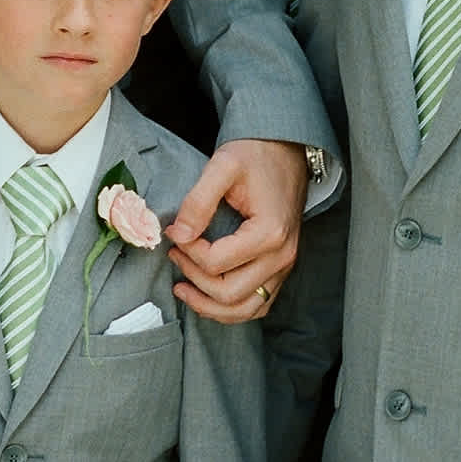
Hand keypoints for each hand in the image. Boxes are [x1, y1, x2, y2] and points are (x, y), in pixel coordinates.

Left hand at [166, 137, 304, 321]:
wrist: (285, 152)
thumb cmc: (256, 156)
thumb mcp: (223, 166)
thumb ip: (198, 201)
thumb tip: (177, 234)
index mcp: (270, 233)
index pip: (216, 263)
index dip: (187, 252)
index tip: (174, 233)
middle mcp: (282, 256)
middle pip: (229, 293)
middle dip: (193, 279)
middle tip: (174, 255)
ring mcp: (284, 267)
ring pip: (245, 309)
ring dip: (209, 306)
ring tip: (182, 288)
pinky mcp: (280, 269)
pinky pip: (257, 304)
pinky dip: (230, 309)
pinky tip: (206, 296)